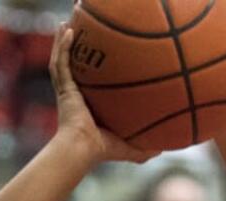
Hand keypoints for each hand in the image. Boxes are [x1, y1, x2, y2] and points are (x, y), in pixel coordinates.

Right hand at [49, 24, 153, 163]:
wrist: (83, 148)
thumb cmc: (104, 150)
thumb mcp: (131, 148)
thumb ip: (146, 148)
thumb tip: (164, 148)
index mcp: (89, 107)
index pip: (91, 85)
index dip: (93, 72)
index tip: (101, 59)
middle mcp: (75, 96)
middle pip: (75, 68)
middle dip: (76, 52)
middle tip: (80, 35)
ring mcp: (67, 91)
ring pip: (63, 61)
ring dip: (63, 42)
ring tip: (67, 25)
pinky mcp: (63, 88)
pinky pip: (61, 63)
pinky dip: (63, 46)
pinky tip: (69, 30)